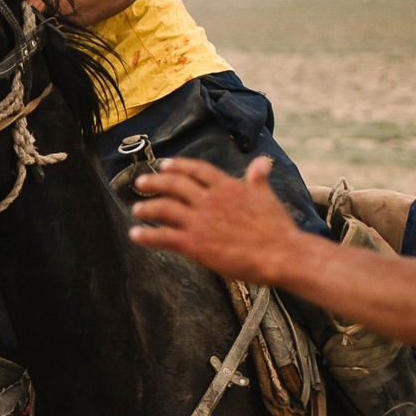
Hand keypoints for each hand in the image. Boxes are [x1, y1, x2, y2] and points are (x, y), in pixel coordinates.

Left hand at [129, 157, 309, 284]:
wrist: (279, 254)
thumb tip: (262, 162)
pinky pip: (163, 237)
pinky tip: (135, 234)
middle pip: (174, 185)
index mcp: (227, 186)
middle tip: (141, 182)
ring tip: (136, 210)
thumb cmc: (277, 228)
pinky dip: (147, 236)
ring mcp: (200, 221)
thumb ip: (258, 179)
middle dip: (155, 182)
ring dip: (147, 208)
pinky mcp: (195, 244)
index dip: (179, 166)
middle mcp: (209, 200)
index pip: (197, 170)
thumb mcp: (267, 196)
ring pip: (164, 208)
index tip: (165, 165)